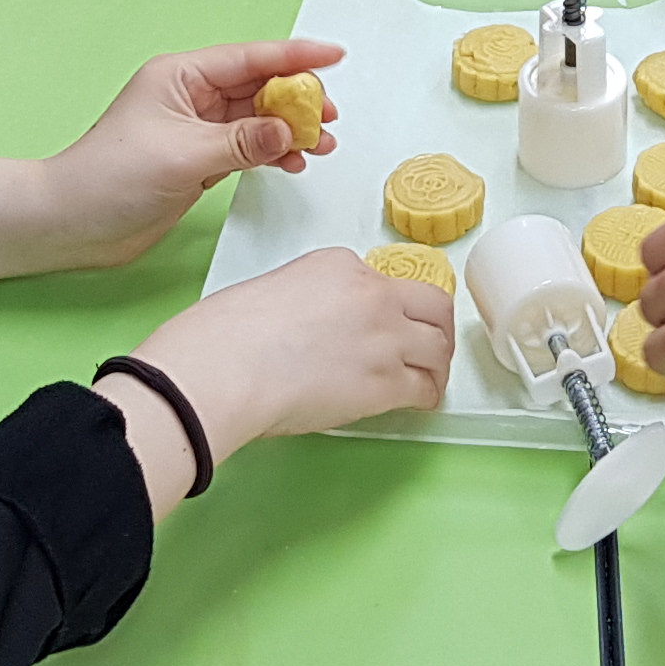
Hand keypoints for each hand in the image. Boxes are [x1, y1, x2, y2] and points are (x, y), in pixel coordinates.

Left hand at [0, 38, 335, 287]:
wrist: (71, 223)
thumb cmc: (110, 178)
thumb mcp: (184, 156)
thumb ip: (242, 142)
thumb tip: (288, 131)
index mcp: (180, 76)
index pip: (249, 58)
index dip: (295, 56)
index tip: (334, 55)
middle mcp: (189, 96)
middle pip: (258, 86)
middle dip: (298, 99)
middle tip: (329, 117)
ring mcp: (194, 128)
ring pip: (256, 118)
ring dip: (289, 129)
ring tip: (321, 145)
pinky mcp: (197, 159)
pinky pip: (247, 146)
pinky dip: (272, 152)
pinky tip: (293, 163)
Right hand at [135, 245, 455, 451]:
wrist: (225, 366)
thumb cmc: (226, 333)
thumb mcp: (273, 288)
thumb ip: (310, 301)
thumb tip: (318, 330)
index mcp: (340, 264)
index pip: (385, 281)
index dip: (391, 306)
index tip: (387, 323)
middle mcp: (373, 294)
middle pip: (433, 305)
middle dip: (436, 327)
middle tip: (431, 345)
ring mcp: (385, 337)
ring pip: (438, 347)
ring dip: (437, 364)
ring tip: (431, 378)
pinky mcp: (386, 383)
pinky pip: (425, 388)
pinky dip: (427, 395)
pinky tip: (421, 401)